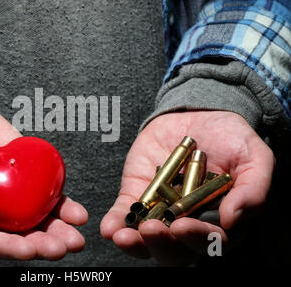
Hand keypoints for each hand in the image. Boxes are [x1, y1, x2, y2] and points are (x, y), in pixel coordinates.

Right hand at [0, 102, 87, 259]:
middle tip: (63, 247)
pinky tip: (75, 210)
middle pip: (14, 234)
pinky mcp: (19, 167)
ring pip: (32, 216)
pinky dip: (59, 200)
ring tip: (76, 236)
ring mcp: (3, 189)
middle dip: (40, 243)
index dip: (4, 247)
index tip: (27, 249)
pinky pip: (41, 187)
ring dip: (56, 228)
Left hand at [100, 111, 273, 264]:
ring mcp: (161, 211)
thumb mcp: (254, 157)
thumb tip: (233, 219)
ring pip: (146, 239)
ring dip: (134, 243)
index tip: (184, 226)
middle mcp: (189, 222)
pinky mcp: (138, 195)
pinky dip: (116, 222)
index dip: (197, 239)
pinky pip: (125, 214)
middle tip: (152, 230)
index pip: (210, 242)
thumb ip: (253, 188)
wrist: (199, 114)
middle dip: (162, 245)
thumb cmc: (232, 138)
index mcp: (219, 221)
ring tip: (123, 237)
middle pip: (176, 249)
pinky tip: (109, 228)